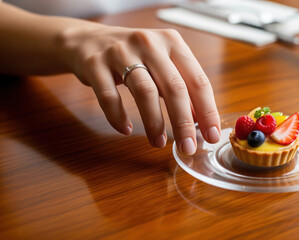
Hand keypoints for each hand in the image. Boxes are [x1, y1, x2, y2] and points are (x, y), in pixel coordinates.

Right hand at [60, 25, 220, 154]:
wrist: (88, 40)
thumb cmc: (134, 57)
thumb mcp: (162, 64)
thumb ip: (181, 87)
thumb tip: (201, 121)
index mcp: (172, 42)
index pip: (198, 80)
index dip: (207, 111)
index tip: (211, 136)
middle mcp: (149, 43)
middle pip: (174, 87)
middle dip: (183, 123)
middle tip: (188, 147)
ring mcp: (120, 51)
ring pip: (144, 92)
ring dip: (154, 123)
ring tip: (158, 142)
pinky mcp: (95, 63)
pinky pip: (109, 96)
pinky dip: (118, 117)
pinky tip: (125, 129)